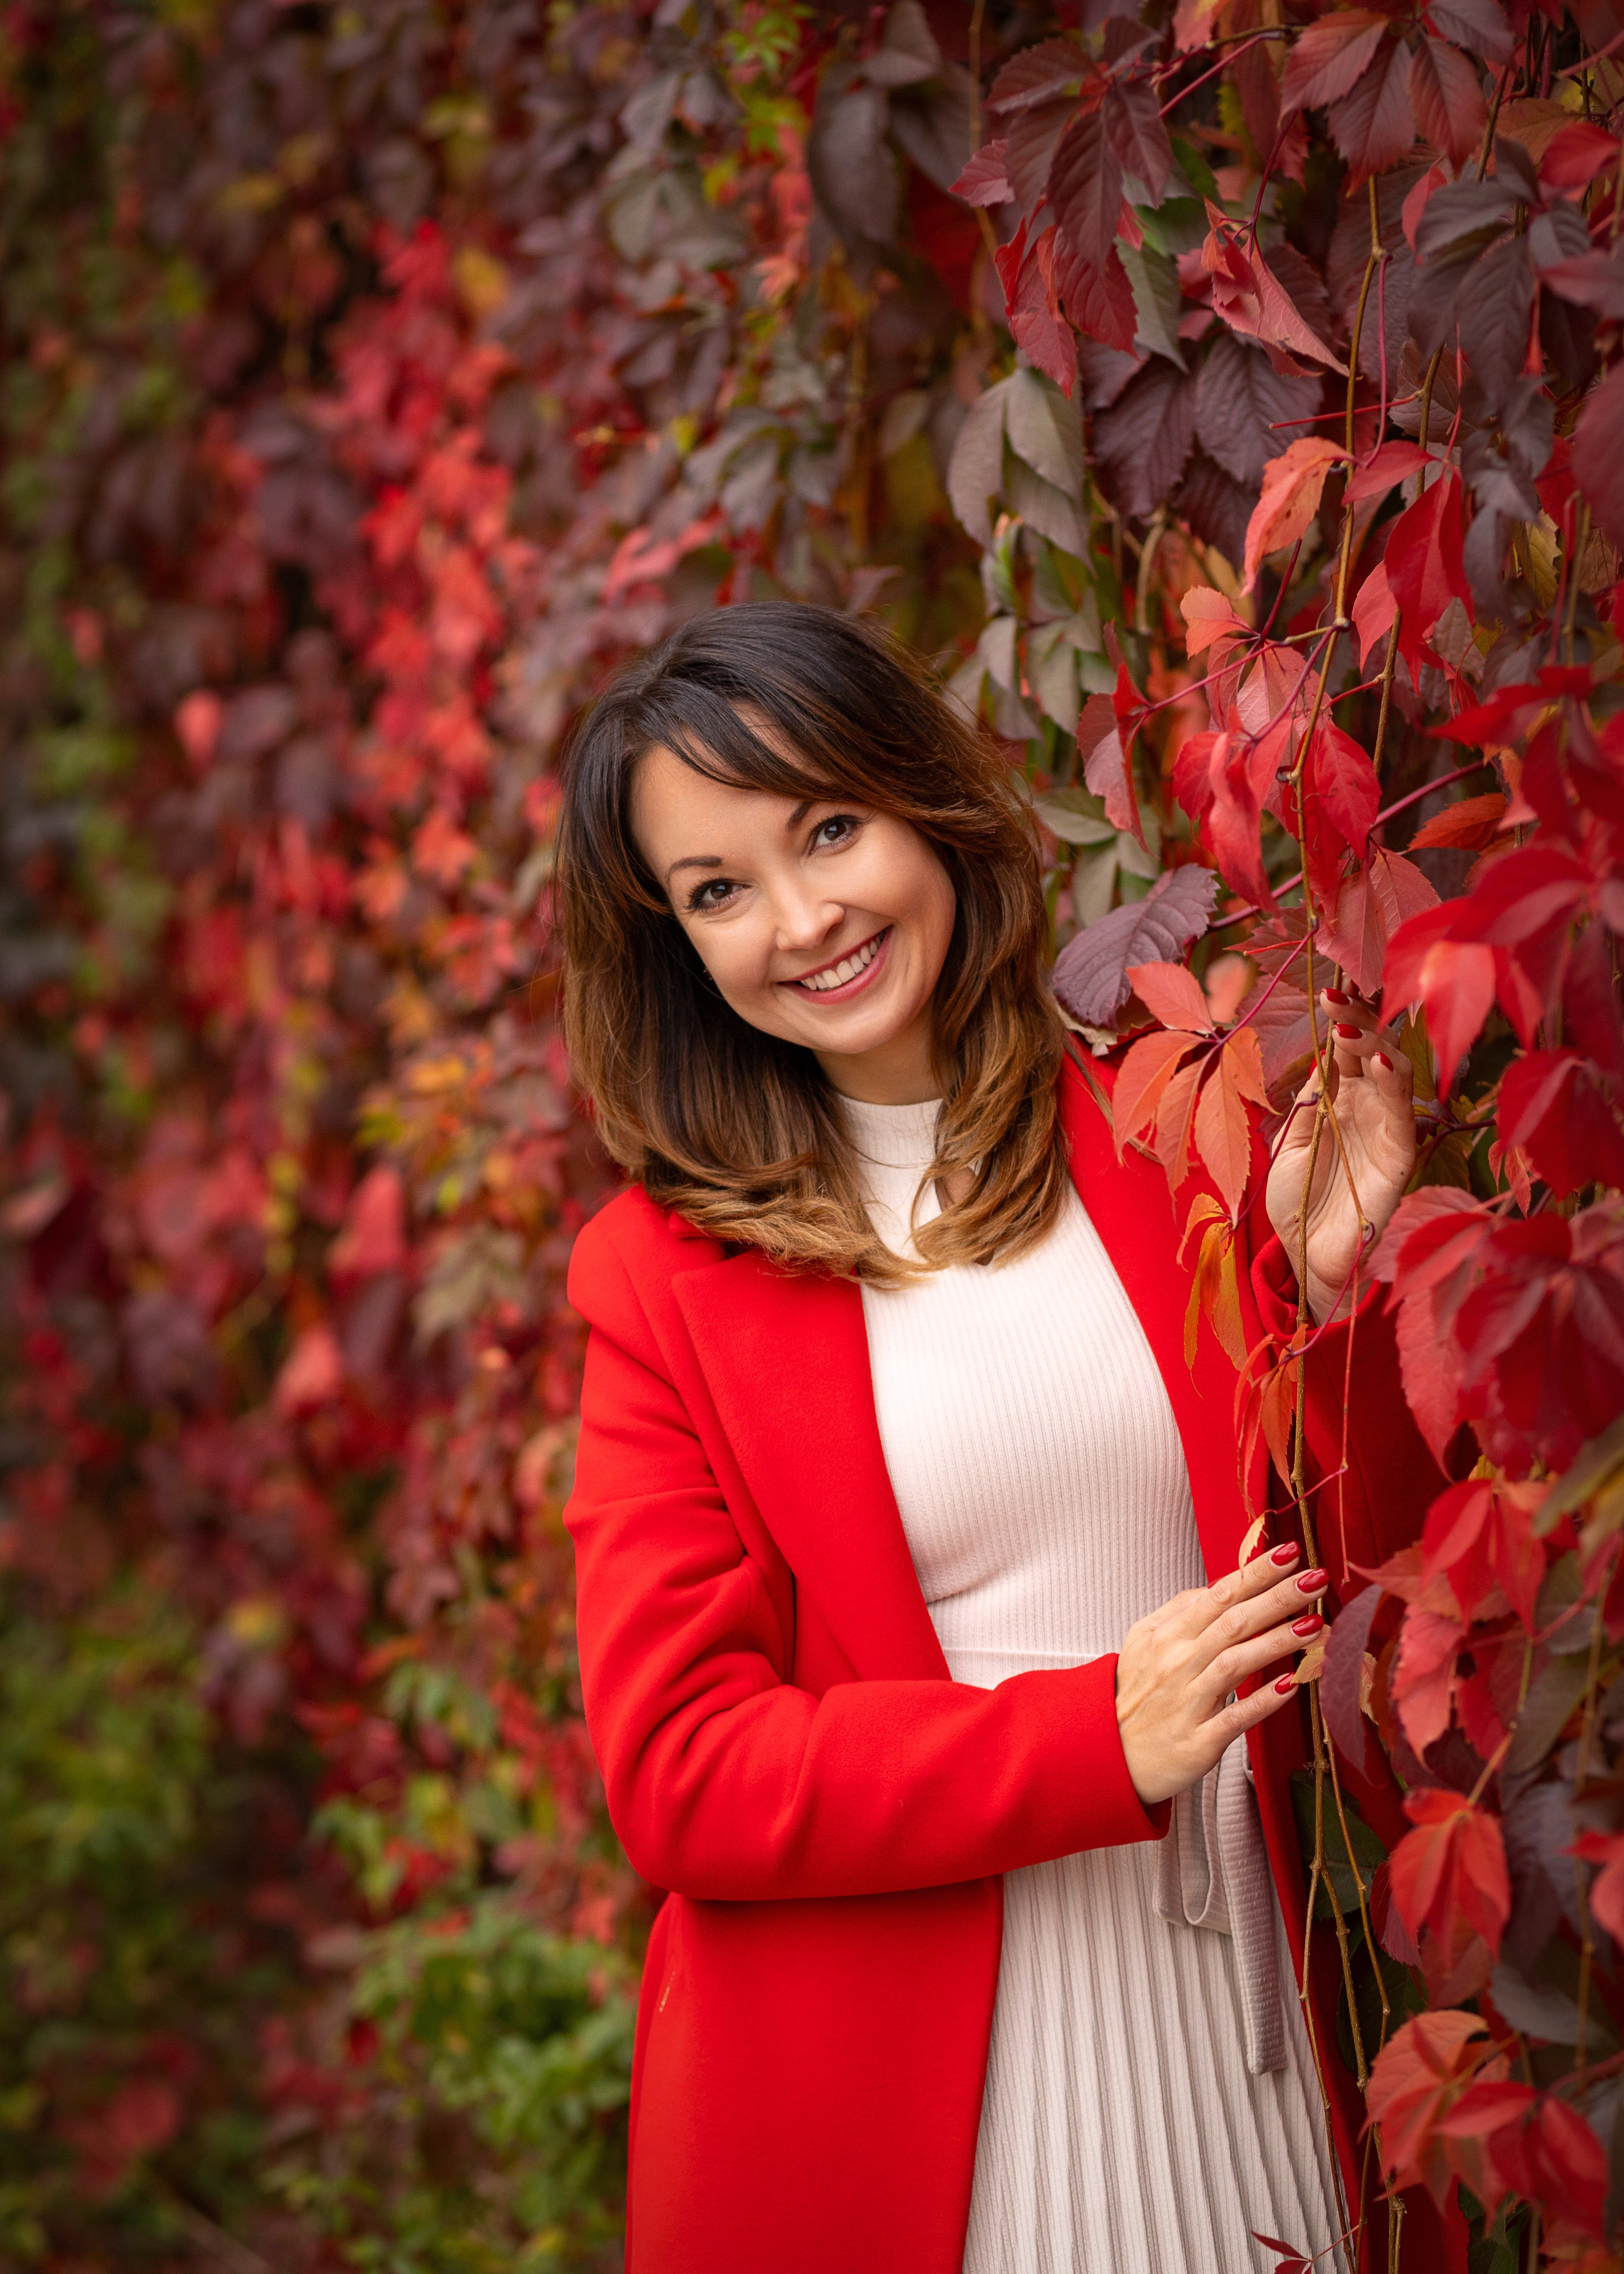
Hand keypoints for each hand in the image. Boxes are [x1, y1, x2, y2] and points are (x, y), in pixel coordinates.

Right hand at [1115, 1542, 1325, 1807]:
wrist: (1110, 1754)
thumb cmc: (1136, 1695)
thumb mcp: (1144, 1642)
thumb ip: (1179, 1612)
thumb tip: (1216, 1586)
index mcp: (1166, 1635)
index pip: (1218, 1595)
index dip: (1255, 1573)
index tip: (1289, 1553)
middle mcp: (1178, 1663)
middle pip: (1233, 1622)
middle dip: (1277, 1598)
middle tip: (1315, 1579)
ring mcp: (1188, 1702)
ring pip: (1236, 1664)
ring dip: (1277, 1642)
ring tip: (1315, 1625)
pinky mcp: (1197, 1741)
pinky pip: (1233, 1718)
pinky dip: (1260, 1702)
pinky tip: (1291, 1686)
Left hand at [1265, 989, 1415, 1326]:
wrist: (1305, 1252)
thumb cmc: (1297, 1196)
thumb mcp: (1290, 1138)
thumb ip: (1309, 1097)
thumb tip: (1321, 1050)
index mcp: (1339, 1095)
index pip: (1346, 1044)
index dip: (1340, 1015)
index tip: (1325, 989)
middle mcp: (1367, 1103)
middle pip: (1373, 1047)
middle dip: (1357, 1018)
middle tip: (1335, 996)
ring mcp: (1385, 1125)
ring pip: (1394, 1070)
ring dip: (1375, 1044)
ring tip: (1349, 1027)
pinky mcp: (1400, 1154)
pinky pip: (1403, 1112)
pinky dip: (1395, 1084)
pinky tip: (1383, 1062)